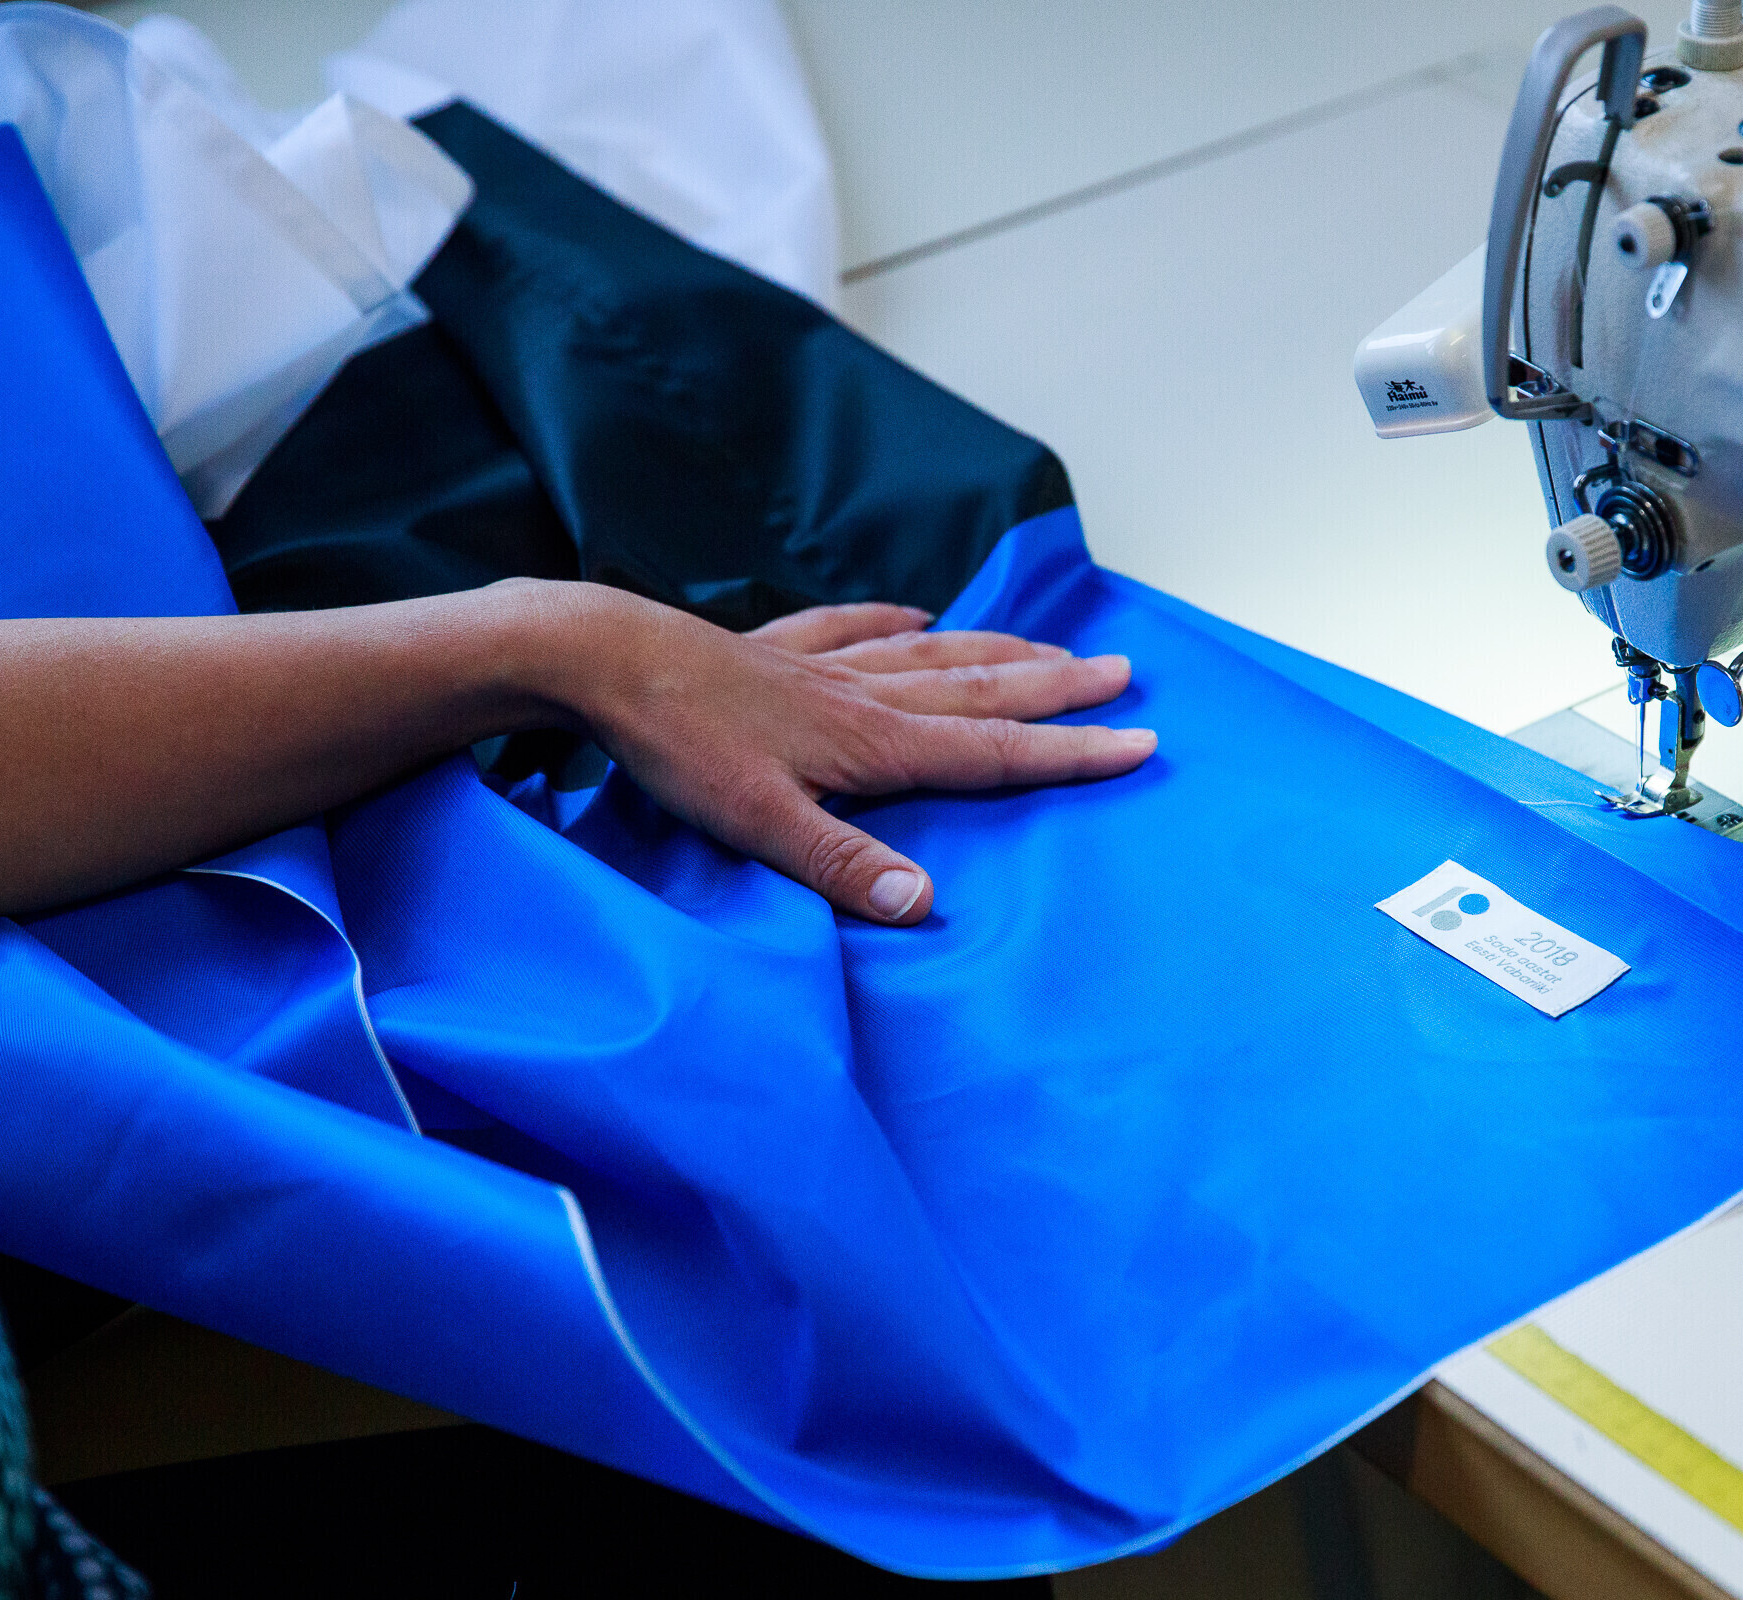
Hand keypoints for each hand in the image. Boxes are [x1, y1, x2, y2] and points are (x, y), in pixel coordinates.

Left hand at [569, 594, 1153, 924]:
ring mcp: (820, 666)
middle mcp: (863, 696)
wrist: (601, 657)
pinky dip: (894, 622)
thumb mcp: (759, 825)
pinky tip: (916, 616)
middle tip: (1127, 674)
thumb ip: (845, 867)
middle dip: (1059, 687)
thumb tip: (927, 906)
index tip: (1141, 741)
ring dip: (1000, 652)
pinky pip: (852, 629)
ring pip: (934, 656)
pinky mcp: (773, 648)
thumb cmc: (677, 745)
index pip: (994, 752)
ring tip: (1051, 647)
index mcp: (872, 744)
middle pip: (983, 690)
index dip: (1071, 751)